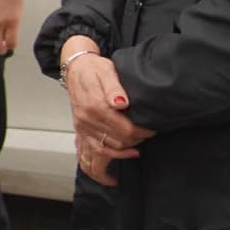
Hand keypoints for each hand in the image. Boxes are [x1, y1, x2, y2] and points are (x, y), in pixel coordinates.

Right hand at [62, 44, 152, 186]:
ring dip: (124, 152)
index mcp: (95, 107)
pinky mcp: (81, 131)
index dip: (142, 132)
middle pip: (118, 141)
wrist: (76, 69)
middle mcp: (86, 119)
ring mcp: (82, 127)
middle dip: (136, 141)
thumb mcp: (107, 71)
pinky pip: (92, 153)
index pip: (124, 129)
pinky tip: (122, 161)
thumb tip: (121, 103)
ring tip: (137, 148)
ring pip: (106, 150)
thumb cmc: (94, 69)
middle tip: (148, 134)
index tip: (152, 128)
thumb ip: (114, 87)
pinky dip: (108, 161)